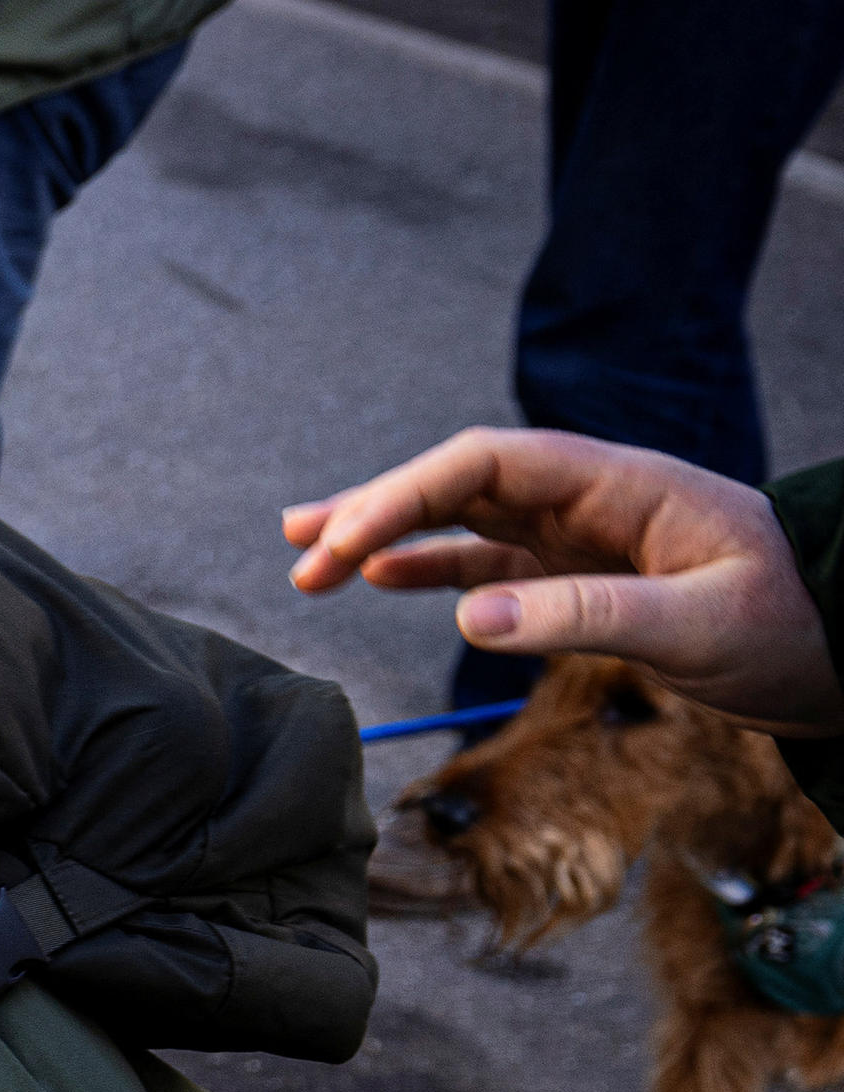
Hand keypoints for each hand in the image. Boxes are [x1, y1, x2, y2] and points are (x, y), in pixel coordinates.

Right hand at [283, 426, 841, 731]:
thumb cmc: (792, 626)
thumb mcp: (699, 626)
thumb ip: (585, 616)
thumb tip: (464, 618)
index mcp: (620, 484)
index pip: (485, 465)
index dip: (404, 496)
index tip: (344, 542)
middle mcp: (591, 499)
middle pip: (458, 483)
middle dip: (372, 509)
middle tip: (298, 550)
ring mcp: (583, 537)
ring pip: (463, 522)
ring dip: (386, 536)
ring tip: (307, 559)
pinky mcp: (584, 579)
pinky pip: (489, 565)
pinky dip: (430, 571)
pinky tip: (380, 580)